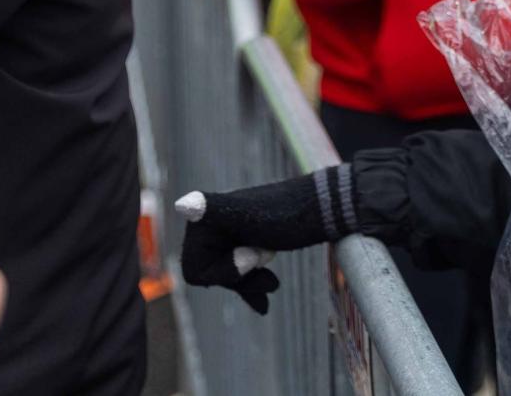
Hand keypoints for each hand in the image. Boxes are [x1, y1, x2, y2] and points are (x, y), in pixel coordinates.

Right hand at [174, 166, 359, 315]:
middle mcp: (213, 223)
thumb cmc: (288, 213)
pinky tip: (264, 306)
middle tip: (266, 256)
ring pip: (229, 277)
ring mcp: (231, 234)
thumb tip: (183, 204)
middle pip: (211, 275)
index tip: (250, 256)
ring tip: (273, 277)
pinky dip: (251, 289)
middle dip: (239, 278)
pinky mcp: (249, 242)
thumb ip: (215, 210)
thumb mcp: (249, 215)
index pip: (194, 272)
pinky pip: (241, 275)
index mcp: (203, 216)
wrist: (327, 210)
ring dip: (249, 282)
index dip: (223, 273)